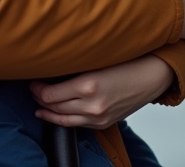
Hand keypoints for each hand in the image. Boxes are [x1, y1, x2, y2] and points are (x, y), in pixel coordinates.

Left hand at [29, 55, 173, 128]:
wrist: (150, 77)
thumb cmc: (127, 63)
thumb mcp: (97, 60)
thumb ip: (75, 67)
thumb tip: (52, 69)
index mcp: (88, 85)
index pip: (50, 94)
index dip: (36, 89)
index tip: (33, 81)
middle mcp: (91, 105)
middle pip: (54, 107)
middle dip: (40, 98)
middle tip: (33, 88)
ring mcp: (98, 117)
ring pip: (63, 120)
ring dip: (48, 112)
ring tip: (39, 104)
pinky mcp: (103, 123)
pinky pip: (76, 125)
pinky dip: (63, 120)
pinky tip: (56, 114)